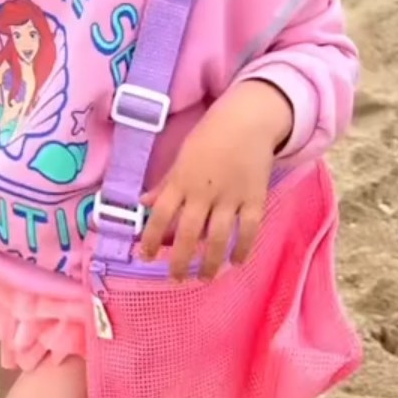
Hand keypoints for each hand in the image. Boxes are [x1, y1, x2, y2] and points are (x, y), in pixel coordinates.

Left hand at [138, 81, 292, 281]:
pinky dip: (243, 248)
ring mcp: (231, 196)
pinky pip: (249, 229)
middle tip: (175, 278)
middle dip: (180, 260)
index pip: (161, 214)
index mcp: (181, 180)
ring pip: (219, 236)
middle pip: (189, 232)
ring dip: (210, 261)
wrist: (248, 119)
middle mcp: (204, 191)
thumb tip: (143, 204)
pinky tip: (236, 262)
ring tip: (203, 277)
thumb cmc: (209, 136)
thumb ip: (165, 183)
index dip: (151, 238)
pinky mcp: (255, 198)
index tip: (145, 257)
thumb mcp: (181, 157)